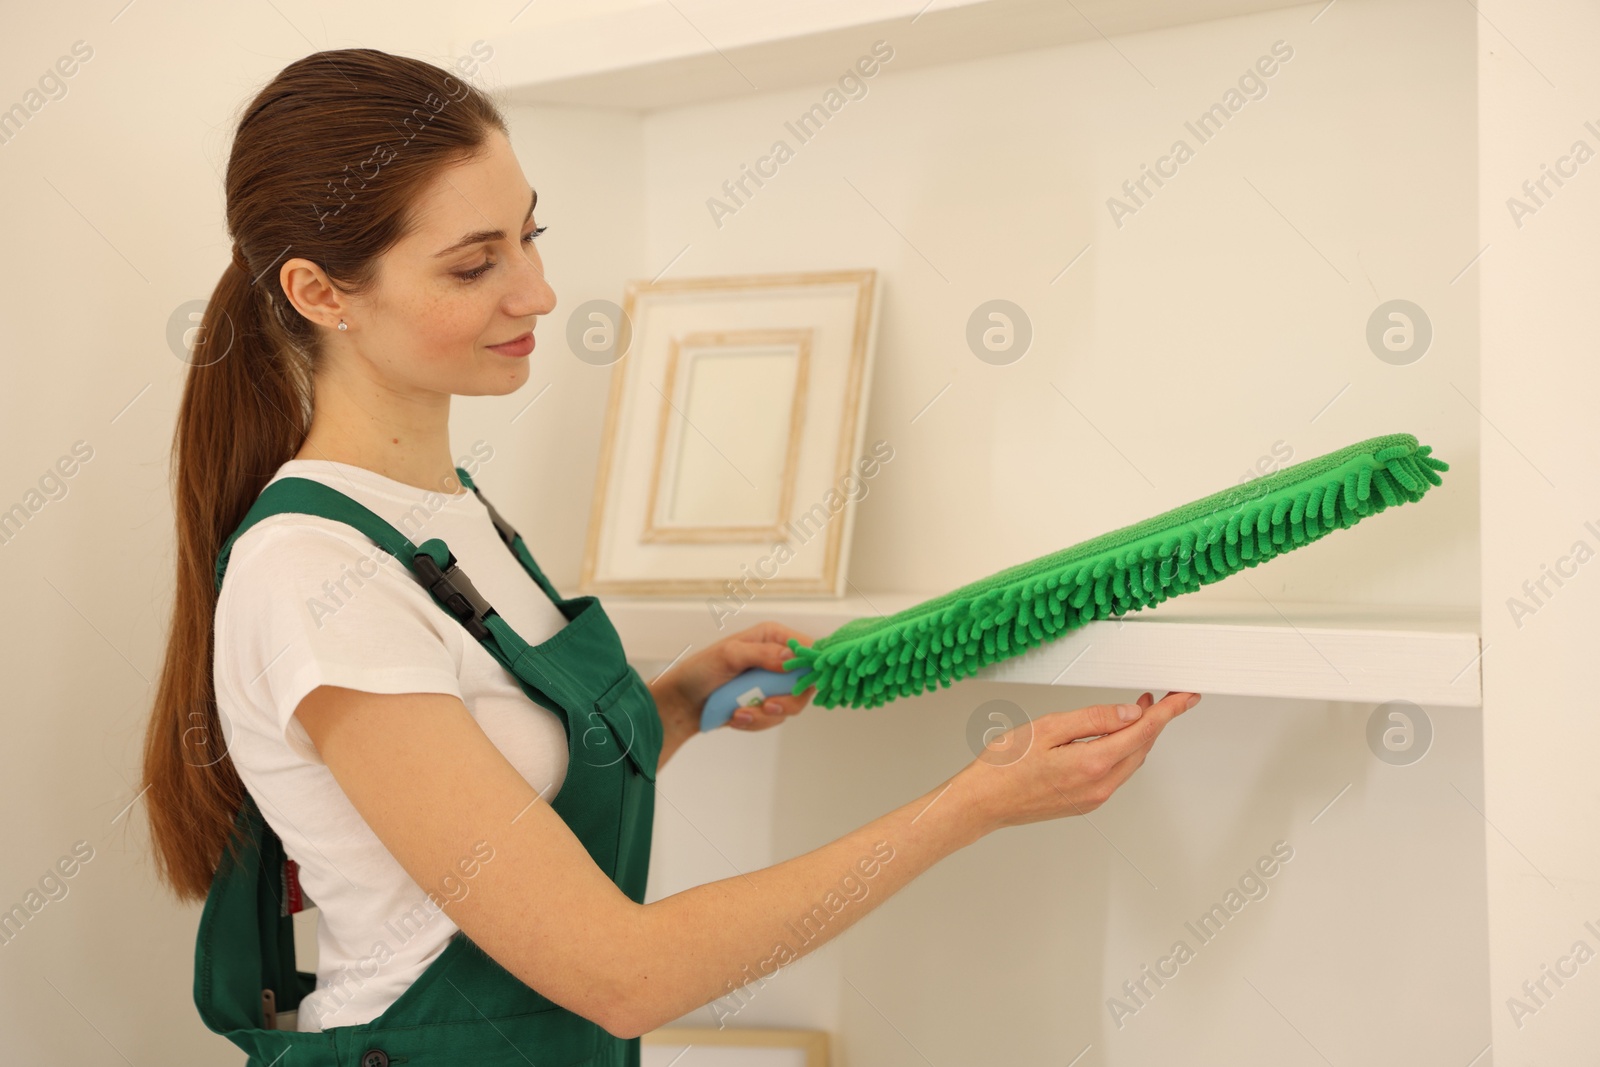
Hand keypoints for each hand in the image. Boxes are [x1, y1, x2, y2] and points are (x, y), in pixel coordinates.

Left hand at [657, 621, 818, 732]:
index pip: (808, 647)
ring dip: (764, 714)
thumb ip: (762, 654)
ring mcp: (773, 682)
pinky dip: (755, 722)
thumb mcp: (729, 656)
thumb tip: (791, 658)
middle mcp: (778, 658)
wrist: (682, 702)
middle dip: (786, 700)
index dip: (812, 665)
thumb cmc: (699, 670)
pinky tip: (735, 717)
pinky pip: (774, 718)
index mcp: (772, 637)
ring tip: (738, 713)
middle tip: (766, 706)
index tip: (801, 683)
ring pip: (791, 705)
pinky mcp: (766, 703)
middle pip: (806, 682)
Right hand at [957, 690, 1201, 833]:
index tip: (1186, 696)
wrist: (982, 802)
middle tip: (1159, 696)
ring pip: (1130, 761)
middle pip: (1142, 748)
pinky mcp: (1084, 803)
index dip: (1169, 711)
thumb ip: (1092, 719)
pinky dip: (1123, 751)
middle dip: (1155, 721)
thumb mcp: (1047, 727)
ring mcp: (1093, 798)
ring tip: (1137, 711)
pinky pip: (1115, 773)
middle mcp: (1099, 786)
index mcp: (1092, 764)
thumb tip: (1129, 714)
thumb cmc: (1003, 765)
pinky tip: (1112, 738)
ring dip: (1139, 736)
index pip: (1144, 731)